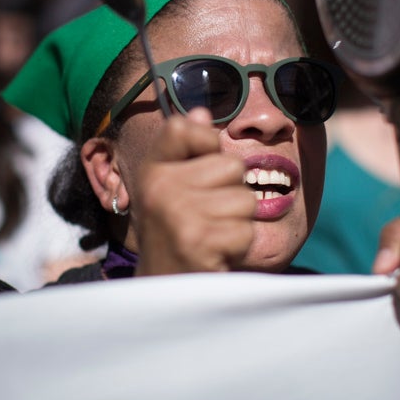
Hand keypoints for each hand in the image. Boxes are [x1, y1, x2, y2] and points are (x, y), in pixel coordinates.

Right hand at [134, 108, 256, 275]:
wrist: (164, 288)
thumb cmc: (174, 231)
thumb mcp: (171, 186)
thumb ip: (188, 149)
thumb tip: (202, 111)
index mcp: (153, 170)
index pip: (183, 127)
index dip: (205, 142)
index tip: (198, 169)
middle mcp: (160, 188)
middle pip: (231, 165)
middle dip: (230, 192)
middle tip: (206, 215)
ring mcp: (178, 215)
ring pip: (245, 199)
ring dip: (236, 222)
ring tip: (211, 234)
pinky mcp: (200, 242)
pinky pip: (246, 230)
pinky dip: (238, 245)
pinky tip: (215, 252)